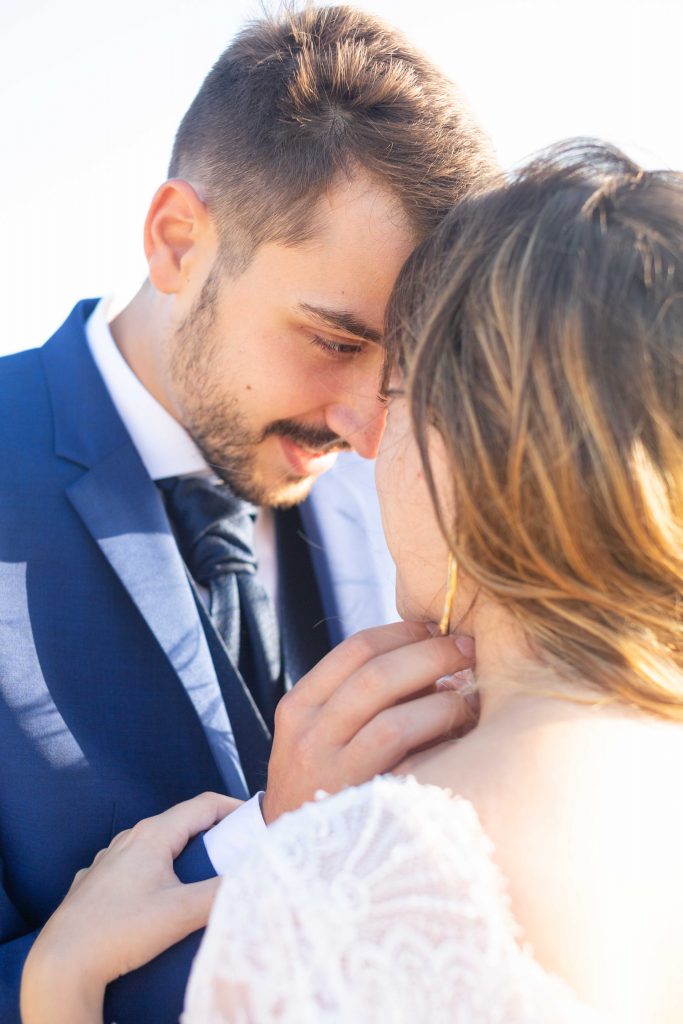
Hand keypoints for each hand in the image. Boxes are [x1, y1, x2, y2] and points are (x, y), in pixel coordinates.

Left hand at [21, 792, 239, 1023]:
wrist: (63, 962)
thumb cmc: (120, 932)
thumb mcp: (181, 913)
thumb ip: (222, 892)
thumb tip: (255, 877)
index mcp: (153, 834)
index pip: (204, 805)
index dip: (234, 808)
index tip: (257, 820)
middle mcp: (129, 838)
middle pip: (181, 823)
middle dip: (212, 832)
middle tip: (238, 850)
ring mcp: (109, 860)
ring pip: (156, 844)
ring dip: (183, 852)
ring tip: (201, 874)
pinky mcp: (96, 882)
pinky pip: (134, 866)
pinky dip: (156, 871)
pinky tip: (158, 894)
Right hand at [262, 621, 475, 823]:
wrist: (295, 864)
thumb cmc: (324, 786)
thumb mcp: (322, 736)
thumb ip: (362, 697)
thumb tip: (434, 655)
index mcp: (300, 706)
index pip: (356, 649)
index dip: (405, 632)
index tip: (438, 628)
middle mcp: (308, 733)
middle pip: (378, 672)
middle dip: (432, 654)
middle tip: (468, 650)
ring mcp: (331, 769)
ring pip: (394, 714)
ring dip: (444, 698)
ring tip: (471, 696)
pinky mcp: (358, 802)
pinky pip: (406, 753)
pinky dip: (440, 733)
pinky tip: (463, 733)